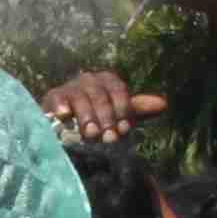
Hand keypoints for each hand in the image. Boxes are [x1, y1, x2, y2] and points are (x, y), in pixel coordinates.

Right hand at [43, 69, 166, 144]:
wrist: (66, 124)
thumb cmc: (97, 118)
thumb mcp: (118, 115)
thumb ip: (137, 109)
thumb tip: (164, 105)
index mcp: (108, 81)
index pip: (118, 90)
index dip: (122, 109)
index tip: (123, 129)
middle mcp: (89, 79)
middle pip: (100, 95)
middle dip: (105, 117)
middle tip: (108, 138)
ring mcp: (70, 87)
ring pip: (80, 97)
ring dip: (86, 117)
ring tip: (90, 134)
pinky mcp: (53, 96)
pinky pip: (57, 97)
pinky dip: (61, 105)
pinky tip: (64, 116)